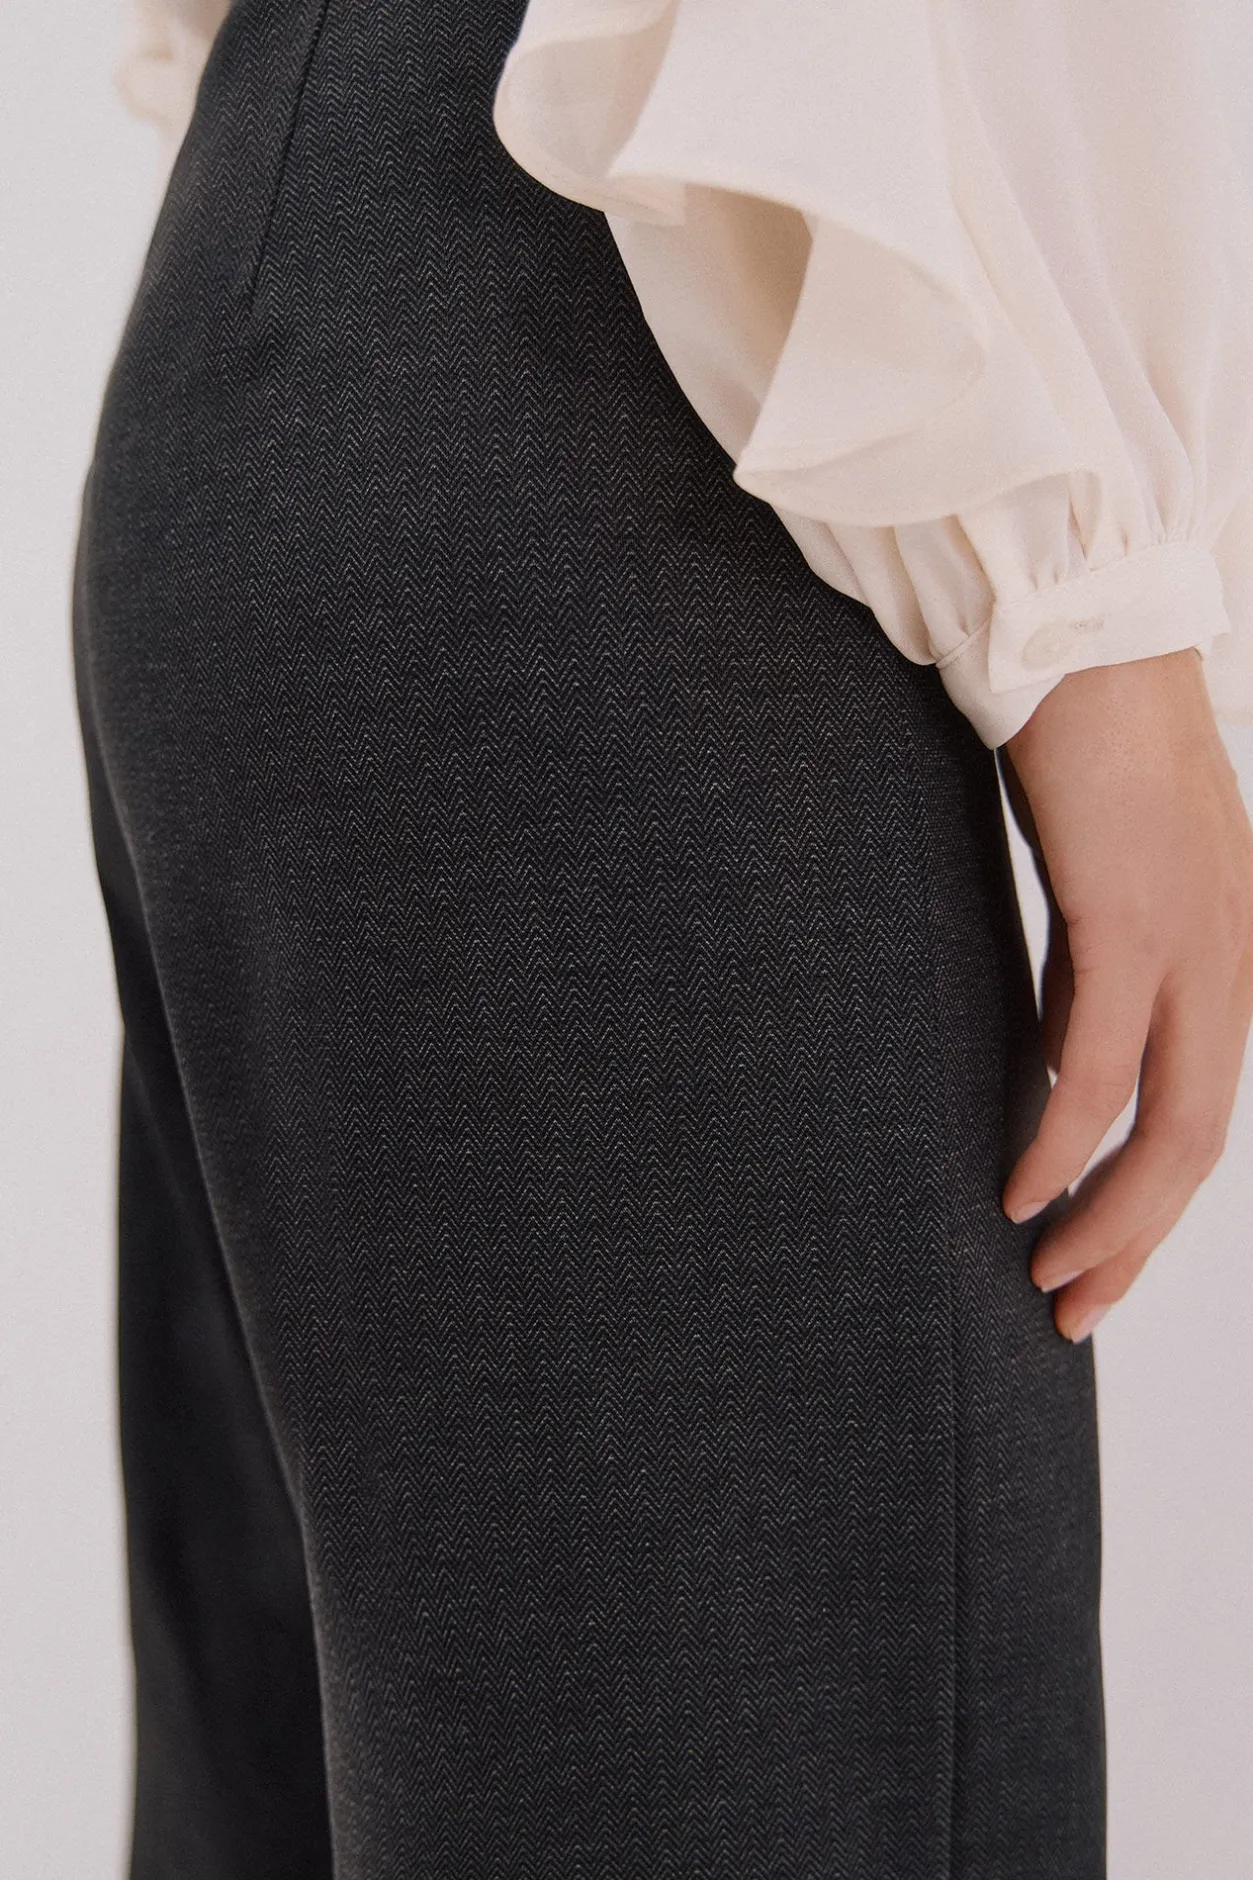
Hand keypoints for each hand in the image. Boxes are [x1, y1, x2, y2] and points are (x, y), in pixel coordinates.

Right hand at [998, 646, 1252, 1340]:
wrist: (1089, 632)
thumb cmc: (1086, 745)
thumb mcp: (1104, 881)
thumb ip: (1097, 970)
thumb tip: (1057, 1057)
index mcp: (1225, 952)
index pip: (1200, 1109)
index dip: (1149, 1201)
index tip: (1091, 1256)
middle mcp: (1230, 959)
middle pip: (1199, 1143)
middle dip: (1136, 1241)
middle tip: (1074, 1309)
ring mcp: (1193, 940)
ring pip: (1171, 1126)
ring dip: (1109, 1220)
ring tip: (1051, 1281)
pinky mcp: (1135, 917)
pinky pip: (1096, 1066)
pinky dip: (1059, 1143)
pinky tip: (1018, 1193)